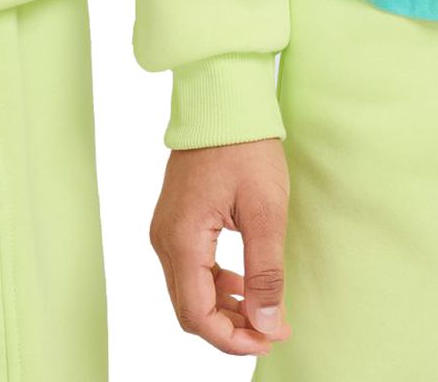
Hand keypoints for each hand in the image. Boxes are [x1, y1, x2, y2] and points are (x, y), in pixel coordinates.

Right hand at [149, 139, 290, 354]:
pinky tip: (244, 281)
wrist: (223, 98)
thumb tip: (268, 324)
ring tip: (264, 309)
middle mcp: (164, 239)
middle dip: (230, 328)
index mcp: (182, 239)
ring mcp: (166, 228)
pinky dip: (215, 285)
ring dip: (224, 308)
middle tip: (273, 328)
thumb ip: (265, 272)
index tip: (271, 337)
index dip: (233, 338)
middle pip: (189, 309)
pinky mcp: (174, 220)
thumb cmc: (245, 146)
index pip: (197, 315)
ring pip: (188, 292)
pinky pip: (189, 269)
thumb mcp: (266, 211)